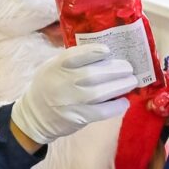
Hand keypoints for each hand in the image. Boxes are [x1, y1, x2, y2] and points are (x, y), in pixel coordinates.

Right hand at [11, 44, 137, 145]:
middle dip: (116, 69)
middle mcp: (63, 83)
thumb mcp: (54, 66)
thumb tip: (107, 54)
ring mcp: (71, 101)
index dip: (94, 52)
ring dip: (120, 86)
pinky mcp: (78, 118)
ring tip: (132, 81)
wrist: (36, 115)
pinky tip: (125, 102)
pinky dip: (116, 106)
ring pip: (101, 92)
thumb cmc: (51, 85)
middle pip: (94, 74)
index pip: (76, 55)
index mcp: (57, 66)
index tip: (108, 51)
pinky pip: (102, 111)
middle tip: (129, 68)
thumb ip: (74, 59)